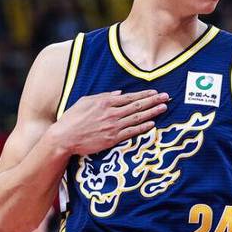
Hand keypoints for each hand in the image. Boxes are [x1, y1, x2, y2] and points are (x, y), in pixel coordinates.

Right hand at [51, 89, 168, 155]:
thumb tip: (118, 93)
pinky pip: (131, 132)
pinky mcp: (112, 139)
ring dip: (152, 112)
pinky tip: (152, 124)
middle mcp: (112, 113)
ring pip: (137, 118)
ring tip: (164, 108)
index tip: (156, 92)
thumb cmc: (72, 118)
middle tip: (167, 97)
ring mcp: (113, 126)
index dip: (144, 94)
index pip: (130, 97)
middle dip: (154, 101)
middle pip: (137, 106)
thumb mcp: (86, 101)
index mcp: (105, 102)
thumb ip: (103, 96)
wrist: (65, 137)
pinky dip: (142, 128)